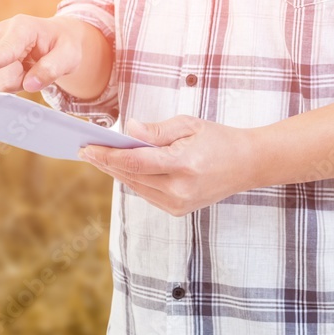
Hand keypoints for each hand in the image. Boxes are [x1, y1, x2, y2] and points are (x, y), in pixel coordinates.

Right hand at [0, 15, 86, 93]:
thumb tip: (30, 84)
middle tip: (33, 70)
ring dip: (8, 84)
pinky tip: (7, 77)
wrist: (55, 36)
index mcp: (22, 28)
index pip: (3, 50)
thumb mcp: (69, 56)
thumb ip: (52, 69)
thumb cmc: (63, 45)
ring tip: (23, 69)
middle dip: (17, 83)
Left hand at [78, 116, 258, 216]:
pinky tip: (121, 167)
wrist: (248, 165)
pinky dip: (133, 180)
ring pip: (135, 186)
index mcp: (183, 164)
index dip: (107, 155)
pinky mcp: (177, 210)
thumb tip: (129, 130)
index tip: (87, 147)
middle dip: (106, 162)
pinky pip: (146, 193)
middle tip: (85, 150)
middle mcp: (179, 189)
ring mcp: (178, 204)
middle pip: (130, 176)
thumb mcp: (189, 124)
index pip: (134, 161)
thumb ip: (157, 131)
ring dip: (116, 172)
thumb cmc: (218, 140)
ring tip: (98, 157)